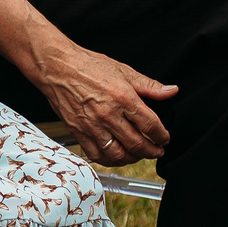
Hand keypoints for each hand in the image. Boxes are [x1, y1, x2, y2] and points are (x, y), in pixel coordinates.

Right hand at [30, 38, 172, 162]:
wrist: (56, 67)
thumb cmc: (88, 66)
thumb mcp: (123, 71)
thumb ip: (149, 86)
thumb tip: (171, 91)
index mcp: (123, 98)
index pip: (150, 125)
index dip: (162, 136)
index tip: (165, 138)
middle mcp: (108, 115)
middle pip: (137, 144)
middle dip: (152, 151)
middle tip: (157, 151)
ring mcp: (92, 125)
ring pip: (118, 154)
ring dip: (133, 158)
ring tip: (138, 155)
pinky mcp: (78, 131)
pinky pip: (96, 154)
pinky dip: (110, 160)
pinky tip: (116, 156)